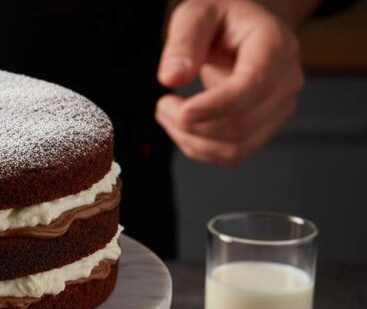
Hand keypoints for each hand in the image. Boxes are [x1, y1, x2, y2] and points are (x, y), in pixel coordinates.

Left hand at [155, 0, 305, 165]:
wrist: (246, 27)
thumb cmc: (225, 18)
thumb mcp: (197, 14)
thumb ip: (184, 41)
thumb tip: (172, 77)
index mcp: (275, 47)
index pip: (251, 87)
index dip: (214, 106)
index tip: (181, 112)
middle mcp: (286, 81)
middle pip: (240, 125)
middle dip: (192, 125)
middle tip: (163, 105)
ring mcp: (279, 108)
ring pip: (235, 148)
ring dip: (192, 141)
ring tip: (169, 114)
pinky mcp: (266, 127)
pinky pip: (233, 154)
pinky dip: (200, 148)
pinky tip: (185, 127)